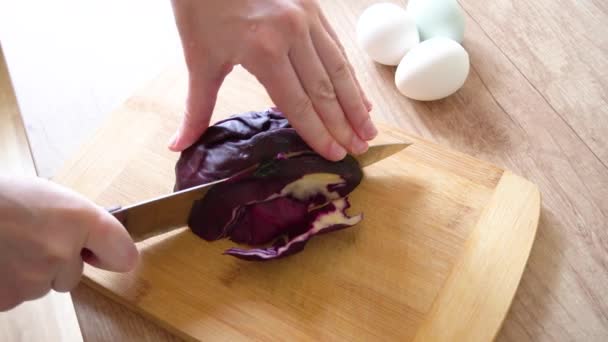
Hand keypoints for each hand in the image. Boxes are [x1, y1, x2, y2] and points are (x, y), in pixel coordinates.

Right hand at [0, 176, 137, 310]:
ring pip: (44, 285)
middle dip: (57, 262)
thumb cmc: (1, 197)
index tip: (106, 255)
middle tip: (29, 238)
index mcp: (80, 219)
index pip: (123, 253)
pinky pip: (18, 295)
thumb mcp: (50, 195)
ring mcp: (35, 278)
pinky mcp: (8, 298)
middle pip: (74, 274)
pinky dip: (8, 283)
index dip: (114, 255)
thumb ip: (79, 220)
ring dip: (30, 271)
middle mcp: (63, 252)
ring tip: (7, 245)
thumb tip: (96, 242)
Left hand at [169, 0, 376, 160]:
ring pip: (338, 69)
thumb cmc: (201, 8)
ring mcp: (307, 18)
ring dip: (355, 102)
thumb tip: (180, 144)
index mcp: (263, 50)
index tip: (335, 155)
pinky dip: (349, 75)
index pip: (298, 103)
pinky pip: (337, 48)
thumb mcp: (199, 58)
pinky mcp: (314, 7)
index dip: (318, 132)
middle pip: (325, 90)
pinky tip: (359, 94)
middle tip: (360, 149)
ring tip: (368, 129)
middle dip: (344, 124)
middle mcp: (292, 34)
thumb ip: (197, 107)